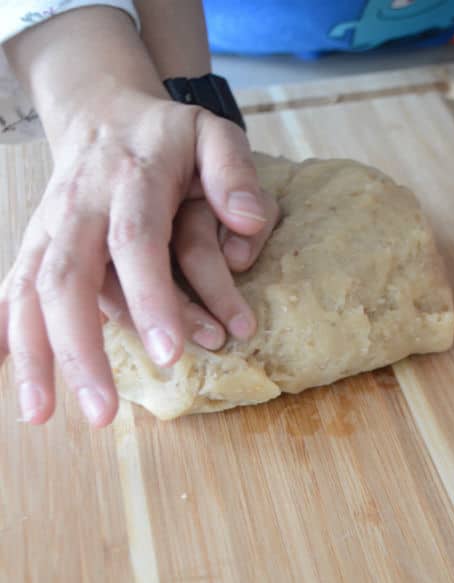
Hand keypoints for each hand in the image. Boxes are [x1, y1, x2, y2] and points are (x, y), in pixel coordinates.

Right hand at [0, 92, 277, 426]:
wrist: (102, 114)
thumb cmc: (166, 138)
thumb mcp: (210, 134)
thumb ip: (233, 171)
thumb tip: (249, 221)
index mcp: (130, 179)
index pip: (137, 242)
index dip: (150, 299)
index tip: (169, 355)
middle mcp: (79, 206)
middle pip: (68, 278)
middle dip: (79, 349)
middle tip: (101, 412)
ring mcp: (49, 227)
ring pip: (30, 292)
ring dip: (32, 356)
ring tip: (40, 416)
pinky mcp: (35, 246)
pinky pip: (13, 290)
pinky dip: (6, 332)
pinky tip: (8, 376)